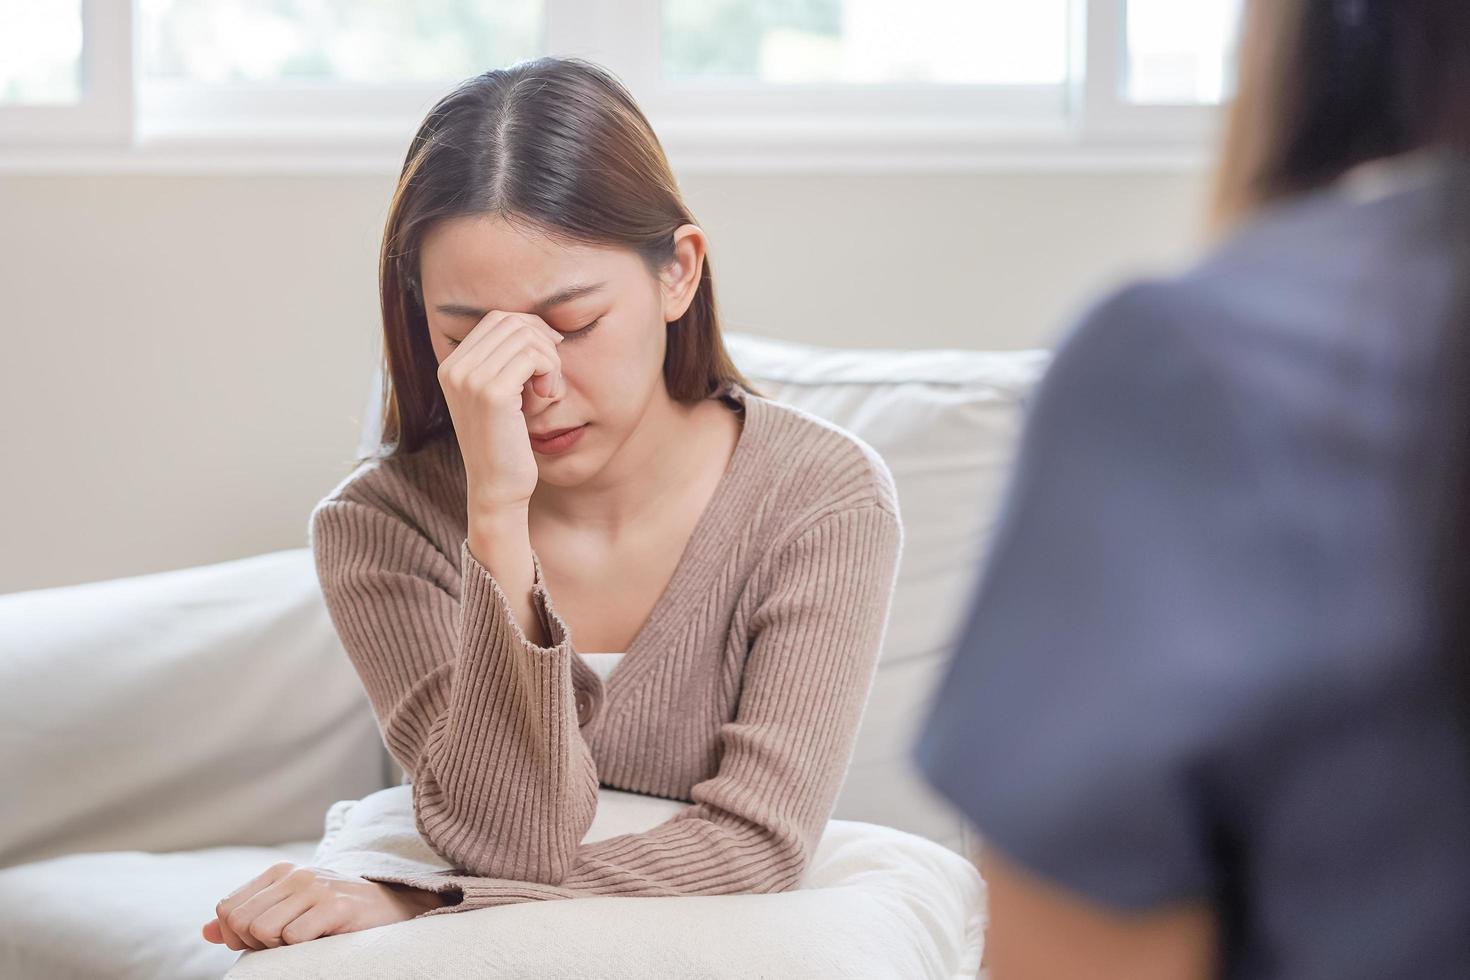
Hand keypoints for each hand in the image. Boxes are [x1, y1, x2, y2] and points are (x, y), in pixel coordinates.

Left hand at [200, 862, 444, 949]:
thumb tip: (206, 931)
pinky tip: (322, 940)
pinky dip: (302, 949)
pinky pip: (293, 938)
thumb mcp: (288, 910)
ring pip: (262, 931)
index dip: (234, 935)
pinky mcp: (337, 907)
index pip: (226, 908)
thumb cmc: (334, 913)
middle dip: (254, 944)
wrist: (391, 908)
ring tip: (305, 940)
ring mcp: (317, 888)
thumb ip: (246, 917)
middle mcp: (296, 875)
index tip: (262, 942)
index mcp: (279, 873)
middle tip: (285, 944)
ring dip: (278, 947)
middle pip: (240, 922)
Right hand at [438, 310, 566, 511]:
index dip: (530, 329)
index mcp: (451, 366)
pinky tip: (548, 395)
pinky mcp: (492, 393)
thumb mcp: (498, 397)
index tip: (548, 356)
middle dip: (542, 341)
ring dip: (549, 359)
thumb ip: (503, 362)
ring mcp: (470, 379)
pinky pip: (533, 357)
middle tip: (552, 374)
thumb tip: (534, 325)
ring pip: (525, 336)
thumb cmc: (505, 444)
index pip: (497, 319)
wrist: (497, 488)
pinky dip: (550, 370)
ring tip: (549, 390)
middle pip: (512, 321)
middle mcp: (454, 368)